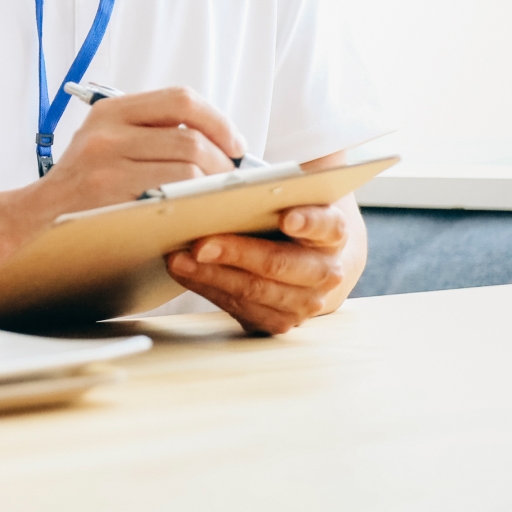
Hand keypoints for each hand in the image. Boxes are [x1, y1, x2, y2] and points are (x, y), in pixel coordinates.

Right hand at [40, 86, 246, 215]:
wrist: (39, 213)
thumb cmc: (84, 183)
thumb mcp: (107, 142)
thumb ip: (150, 132)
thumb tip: (217, 140)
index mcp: (112, 110)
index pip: (180, 99)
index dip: (217, 120)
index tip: (234, 144)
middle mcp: (107, 128)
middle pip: (191, 134)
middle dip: (223, 159)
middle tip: (231, 177)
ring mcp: (106, 158)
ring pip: (188, 162)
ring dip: (213, 182)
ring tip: (216, 195)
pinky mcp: (109, 189)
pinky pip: (173, 188)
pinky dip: (195, 198)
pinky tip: (196, 207)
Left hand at [167, 203, 351, 334]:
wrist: (308, 264)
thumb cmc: (286, 223)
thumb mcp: (286, 202)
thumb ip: (267, 195)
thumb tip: (220, 190)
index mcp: (333, 232)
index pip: (326, 224)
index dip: (307, 222)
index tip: (286, 217)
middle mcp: (326, 271)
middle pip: (279, 263)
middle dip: (236, 253)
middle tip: (199, 244)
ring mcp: (307, 302)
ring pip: (255, 291)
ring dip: (211, 276)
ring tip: (178, 260)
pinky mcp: (282, 321)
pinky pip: (242, 309)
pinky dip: (209, 289)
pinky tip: (186, 274)